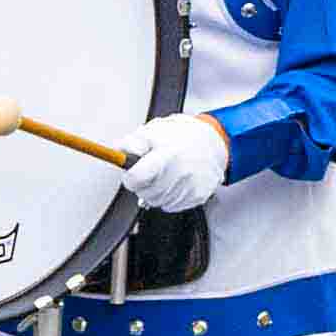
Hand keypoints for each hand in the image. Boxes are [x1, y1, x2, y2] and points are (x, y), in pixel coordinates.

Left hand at [115, 110, 230, 212]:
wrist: (215, 142)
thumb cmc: (183, 136)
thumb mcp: (155, 129)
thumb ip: (133, 142)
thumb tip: (120, 153)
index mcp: (167, 154)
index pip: (137, 178)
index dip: (130, 178)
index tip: (131, 174)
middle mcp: (180, 172)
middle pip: (146, 193)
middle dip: (143, 185)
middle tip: (151, 171)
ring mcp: (191, 186)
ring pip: (157, 202)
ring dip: (156, 192)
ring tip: (165, 175)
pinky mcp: (198, 197)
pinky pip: (171, 206)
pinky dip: (169, 197)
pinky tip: (176, 182)